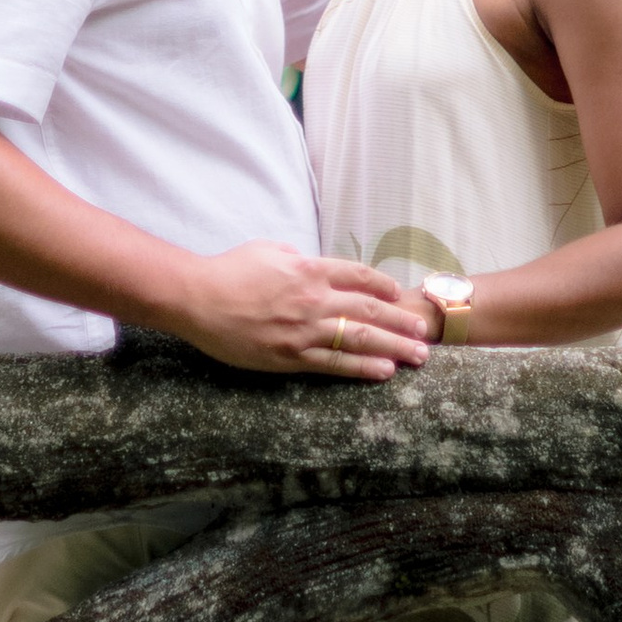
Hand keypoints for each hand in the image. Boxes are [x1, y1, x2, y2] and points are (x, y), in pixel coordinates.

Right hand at [177, 244, 434, 379]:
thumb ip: (297, 257)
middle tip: (424, 332)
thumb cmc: (230, 270)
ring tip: (417, 357)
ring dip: (393, 347)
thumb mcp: (269, 250)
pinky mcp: (290, 356)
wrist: (198, 299)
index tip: (399, 294)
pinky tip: (383, 371)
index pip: (358, 276)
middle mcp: (313, 299)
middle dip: (400, 321)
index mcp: (309, 269)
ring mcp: (303, 330)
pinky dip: (361, 367)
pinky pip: (333, 364)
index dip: (383, 286)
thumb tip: (312, 263)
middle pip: (368, 309)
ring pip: (358, 339)